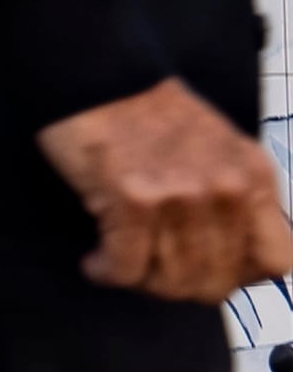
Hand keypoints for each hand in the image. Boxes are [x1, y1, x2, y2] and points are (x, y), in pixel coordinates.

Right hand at [38, 77, 292, 300]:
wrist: (104, 85)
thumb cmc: (155, 121)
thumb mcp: (223, 156)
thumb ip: (239, 205)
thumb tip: (233, 266)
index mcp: (255, 178)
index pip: (274, 262)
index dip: (239, 276)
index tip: (209, 268)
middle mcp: (226, 190)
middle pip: (215, 283)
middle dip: (179, 286)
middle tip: (153, 270)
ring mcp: (181, 198)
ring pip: (169, 283)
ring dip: (139, 281)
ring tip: (121, 260)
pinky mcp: (132, 203)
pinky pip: (124, 269)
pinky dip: (105, 271)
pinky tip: (97, 258)